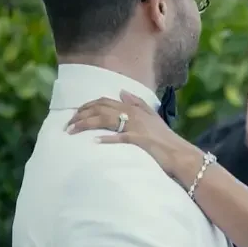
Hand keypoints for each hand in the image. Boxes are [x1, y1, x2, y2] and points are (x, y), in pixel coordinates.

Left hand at [66, 91, 201, 176]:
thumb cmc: (166, 139)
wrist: (180, 154)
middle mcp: (134, 114)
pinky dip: (106, 139)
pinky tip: (94, 142)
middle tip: (67, 125)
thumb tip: (122, 92)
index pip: (105, 101)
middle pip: (101, 108)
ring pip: (105, 119)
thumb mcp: (152, 117)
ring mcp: (136, 127)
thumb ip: (138, 103)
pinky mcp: (139, 140)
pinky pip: (119, 137)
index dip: (87, 106)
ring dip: (85, 124)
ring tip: (71, 132)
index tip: (74, 115)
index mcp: (134, 109)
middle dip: (80, 114)